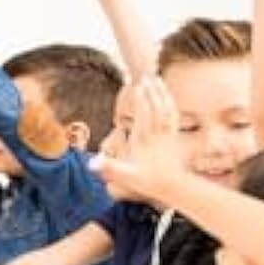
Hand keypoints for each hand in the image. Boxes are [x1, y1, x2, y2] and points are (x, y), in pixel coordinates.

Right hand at [93, 75, 185, 199]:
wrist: (172, 188)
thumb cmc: (147, 182)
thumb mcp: (126, 176)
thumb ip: (109, 167)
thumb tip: (90, 162)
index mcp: (144, 140)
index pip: (142, 115)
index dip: (139, 99)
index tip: (136, 85)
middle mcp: (156, 134)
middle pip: (155, 107)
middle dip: (150, 91)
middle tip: (145, 76)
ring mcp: (166, 135)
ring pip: (165, 109)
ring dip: (161, 93)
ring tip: (157, 80)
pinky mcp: (173, 138)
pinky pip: (172, 117)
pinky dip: (170, 104)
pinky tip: (167, 97)